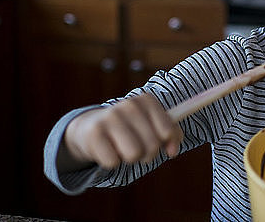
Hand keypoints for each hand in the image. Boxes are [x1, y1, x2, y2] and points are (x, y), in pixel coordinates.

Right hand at [64, 93, 183, 169]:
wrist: (91, 127)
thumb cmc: (130, 128)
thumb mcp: (152, 125)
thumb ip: (171, 135)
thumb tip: (173, 151)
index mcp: (147, 101)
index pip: (167, 131)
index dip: (167, 143)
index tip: (163, 145)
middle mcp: (129, 105)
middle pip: (152, 145)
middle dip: (147, 153)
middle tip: (138, 147)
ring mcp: (110, 117)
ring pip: (134, 155)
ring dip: (130, 158)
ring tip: (122, 148)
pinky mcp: (94, 133)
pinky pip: (113, 162)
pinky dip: (112, 161)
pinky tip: (107, 149)